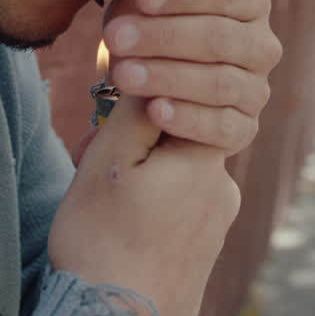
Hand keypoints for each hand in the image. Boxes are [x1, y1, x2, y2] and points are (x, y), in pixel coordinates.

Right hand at [50, 83, 239, 315]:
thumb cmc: (103, 243)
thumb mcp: (108, 161)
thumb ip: (135, 111)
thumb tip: (150, 69)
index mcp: (204, 159)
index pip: (188, 95)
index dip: (146, 93)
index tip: (111, 107)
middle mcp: (223, 187)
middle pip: (179, 131)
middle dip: (134, 136)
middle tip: (91, 153)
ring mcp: (218, 220)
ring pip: (175, 170)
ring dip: (138, 170)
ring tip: (100, 197)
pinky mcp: (205, 246)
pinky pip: (178, 204)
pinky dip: (149, 202)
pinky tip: (119, 223)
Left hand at [99, 0, 280, 154]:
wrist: (141, 76)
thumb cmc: (153, 20)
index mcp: (251, 3)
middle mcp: (262, 47)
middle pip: (221, 40)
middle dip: (165, 37)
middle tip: (117, 38)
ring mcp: (256, 91)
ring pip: (219, 83)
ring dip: (167, 76)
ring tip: (123, 75)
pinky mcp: (242, 130)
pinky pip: (222, 128)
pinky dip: (187, 119)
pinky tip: (154, 110)